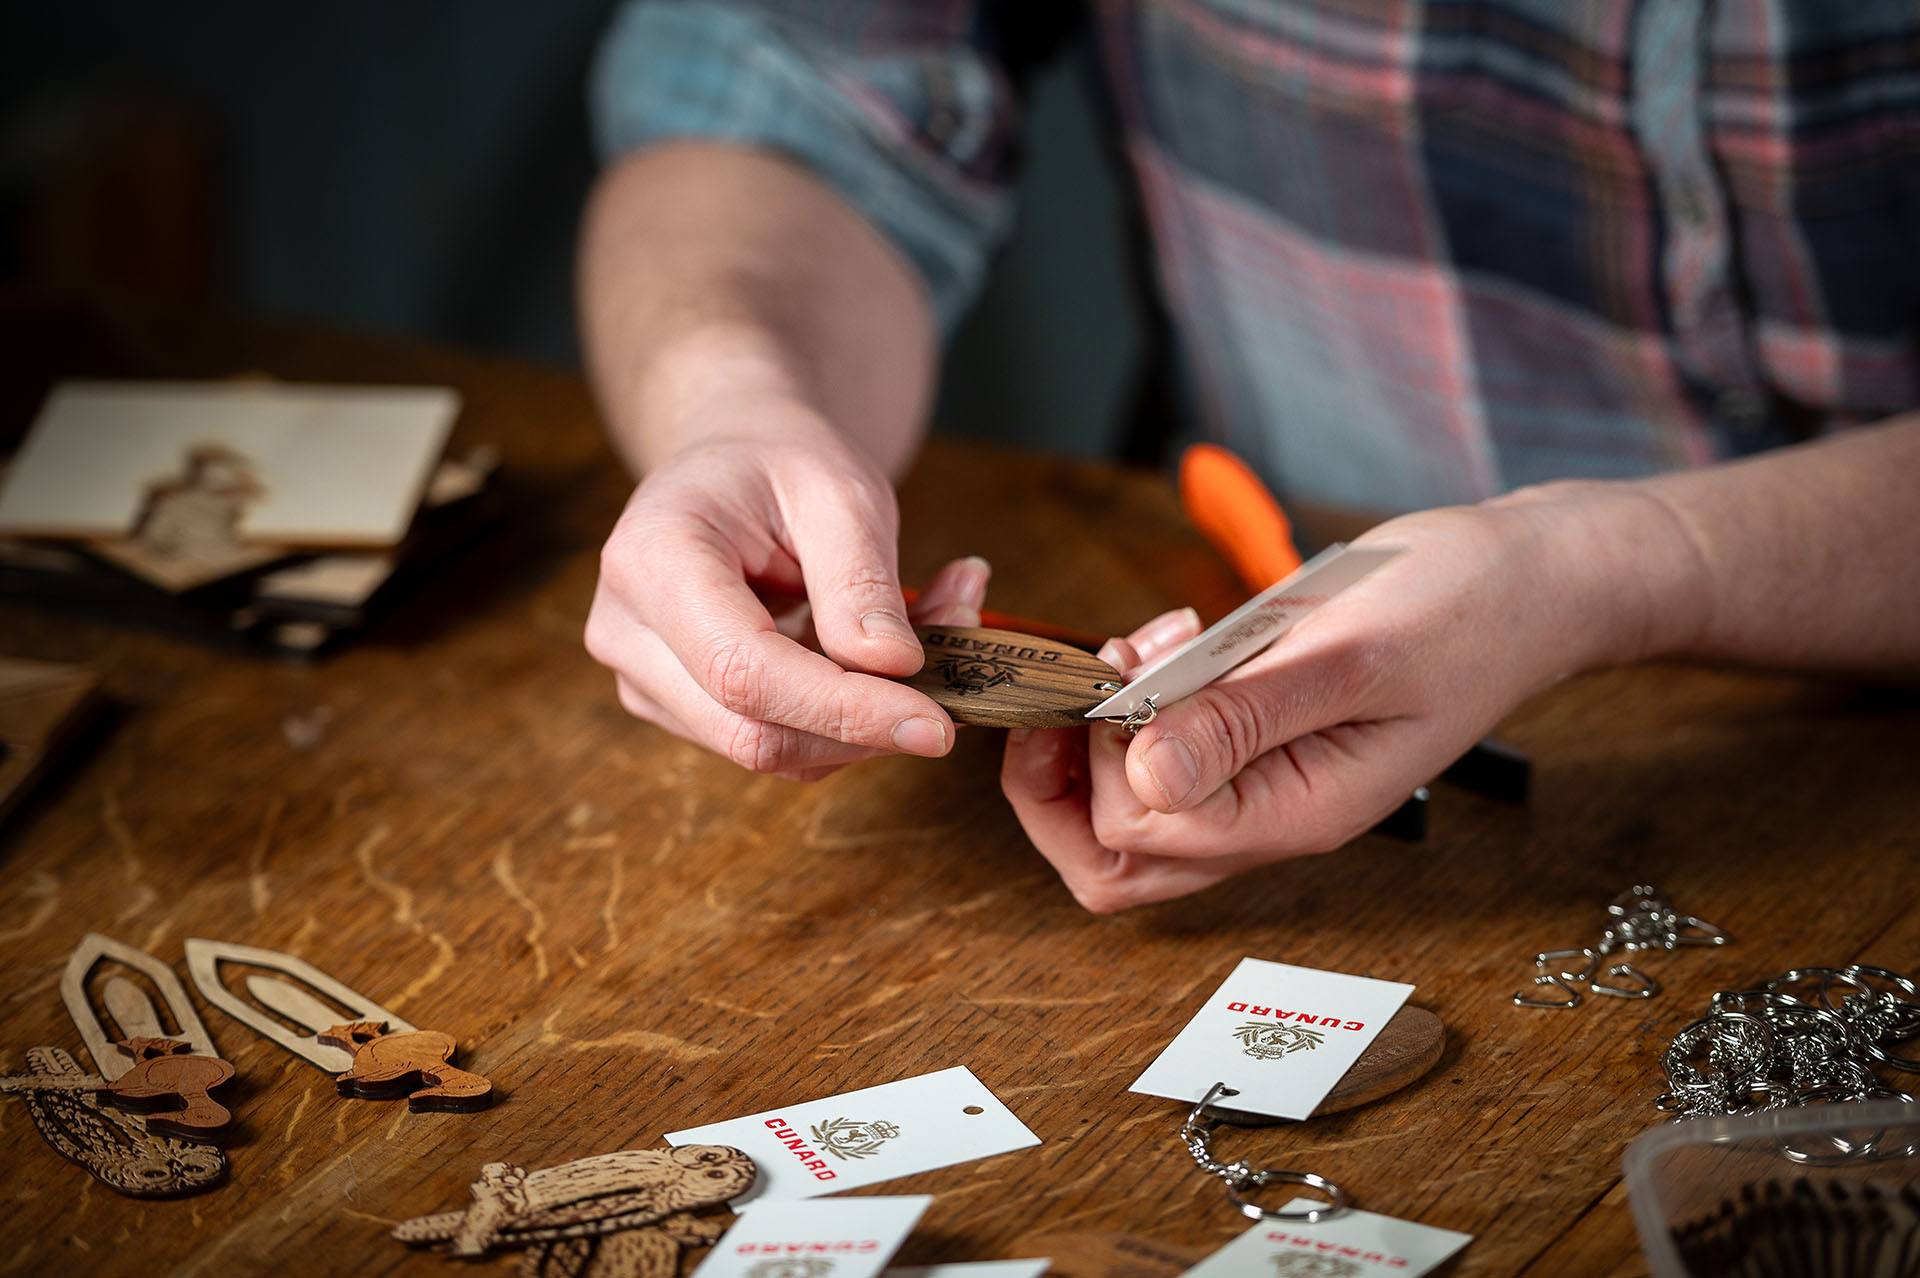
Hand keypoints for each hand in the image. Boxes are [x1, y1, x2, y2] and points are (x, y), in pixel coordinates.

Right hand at [585, 391, 986, 780]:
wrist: (733, 460)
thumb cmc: (781, 461)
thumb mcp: (839, 491)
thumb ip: (861, 580)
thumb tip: (895, 669)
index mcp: (652, 561)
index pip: (745, 672)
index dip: (845, 710)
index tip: (936, 722)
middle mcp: (627, 632)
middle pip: (753, 732)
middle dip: (867, 726)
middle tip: (958, 673)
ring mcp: (645, 680)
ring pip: (772, 750)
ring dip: (869, 722)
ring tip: (938, 632)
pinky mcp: (680, 708)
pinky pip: (778, 742)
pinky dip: (849, 720)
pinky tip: (890, 659)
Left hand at [1001, 486, 1679, 908]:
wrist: (1528, 583)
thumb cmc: (1464, 611)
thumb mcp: (1351, 654)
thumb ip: (1247, 717)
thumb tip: (1146, 772)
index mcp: (1295, 814)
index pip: (1139, 834)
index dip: (1098, 757)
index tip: (1122, 670)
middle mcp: (1270, 816)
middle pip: (1118, 855)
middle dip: (1069, 770)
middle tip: (1102, 673)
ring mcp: (1263, 784)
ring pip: (1134, 812)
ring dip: (1103, 734)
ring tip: (1145, 649)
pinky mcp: (1260, 741)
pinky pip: (1169, 757)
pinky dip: (1141, 705)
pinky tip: (1172, 643)